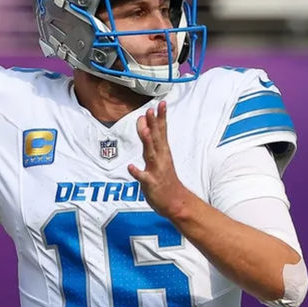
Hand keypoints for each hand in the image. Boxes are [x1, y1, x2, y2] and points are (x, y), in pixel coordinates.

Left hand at [127, 102, 189, 218]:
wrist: (176, 203)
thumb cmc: (165, 178)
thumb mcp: (160, 157)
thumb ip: (152, 141)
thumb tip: (145, 123)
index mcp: (163, 152)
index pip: (162, 131)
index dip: (161, 118)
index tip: (161, 103)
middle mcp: (161, 158)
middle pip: (157, 139)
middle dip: (154, 124)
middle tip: (151, 110)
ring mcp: (156, 171)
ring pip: (151, 154)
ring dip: (148, 142)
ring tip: (146, 130)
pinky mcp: (151, 184)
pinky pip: (143, 178)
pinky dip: (137, 172)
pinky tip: (131, 167)